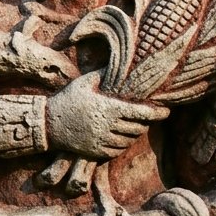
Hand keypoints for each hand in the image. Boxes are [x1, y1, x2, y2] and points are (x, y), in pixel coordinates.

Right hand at [46, 71, 168, 159]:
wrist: (48, 123)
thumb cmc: (68, 98)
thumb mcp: (86, 82)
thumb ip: (105, 74)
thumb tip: (121, 63)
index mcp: (108, 108)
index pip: (141, 113)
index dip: (157, 113)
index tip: (167, 111)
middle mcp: (108, 127)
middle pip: (138, 127)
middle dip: (146, 122)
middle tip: (148, 115)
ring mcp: (102, 141)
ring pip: (129, 140)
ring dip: (135, 132)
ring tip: (135, 123)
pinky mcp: (96, 153)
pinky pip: (118, 151)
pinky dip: (123, 143)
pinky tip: (121, 135)